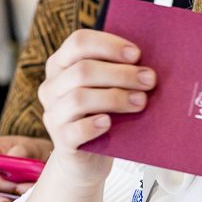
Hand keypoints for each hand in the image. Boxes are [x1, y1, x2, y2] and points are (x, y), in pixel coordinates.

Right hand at [38, 30, 155, 187]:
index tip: (137, 55)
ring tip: (141, 102)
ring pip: (79, 98)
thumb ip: (116, 71)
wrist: (86, 160)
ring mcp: (53, 114)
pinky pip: (76, 130)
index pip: (78, 42)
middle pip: (82, 70)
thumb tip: (148, 63)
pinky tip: (110, 123)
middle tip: (149, 80)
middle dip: (120, 73)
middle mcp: (51, 87)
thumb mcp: (105, 87)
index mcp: (60, 64)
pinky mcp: (61, 140)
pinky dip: (95, 125)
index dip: (109, 45)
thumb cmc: (102, 113)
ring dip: (115, 98)